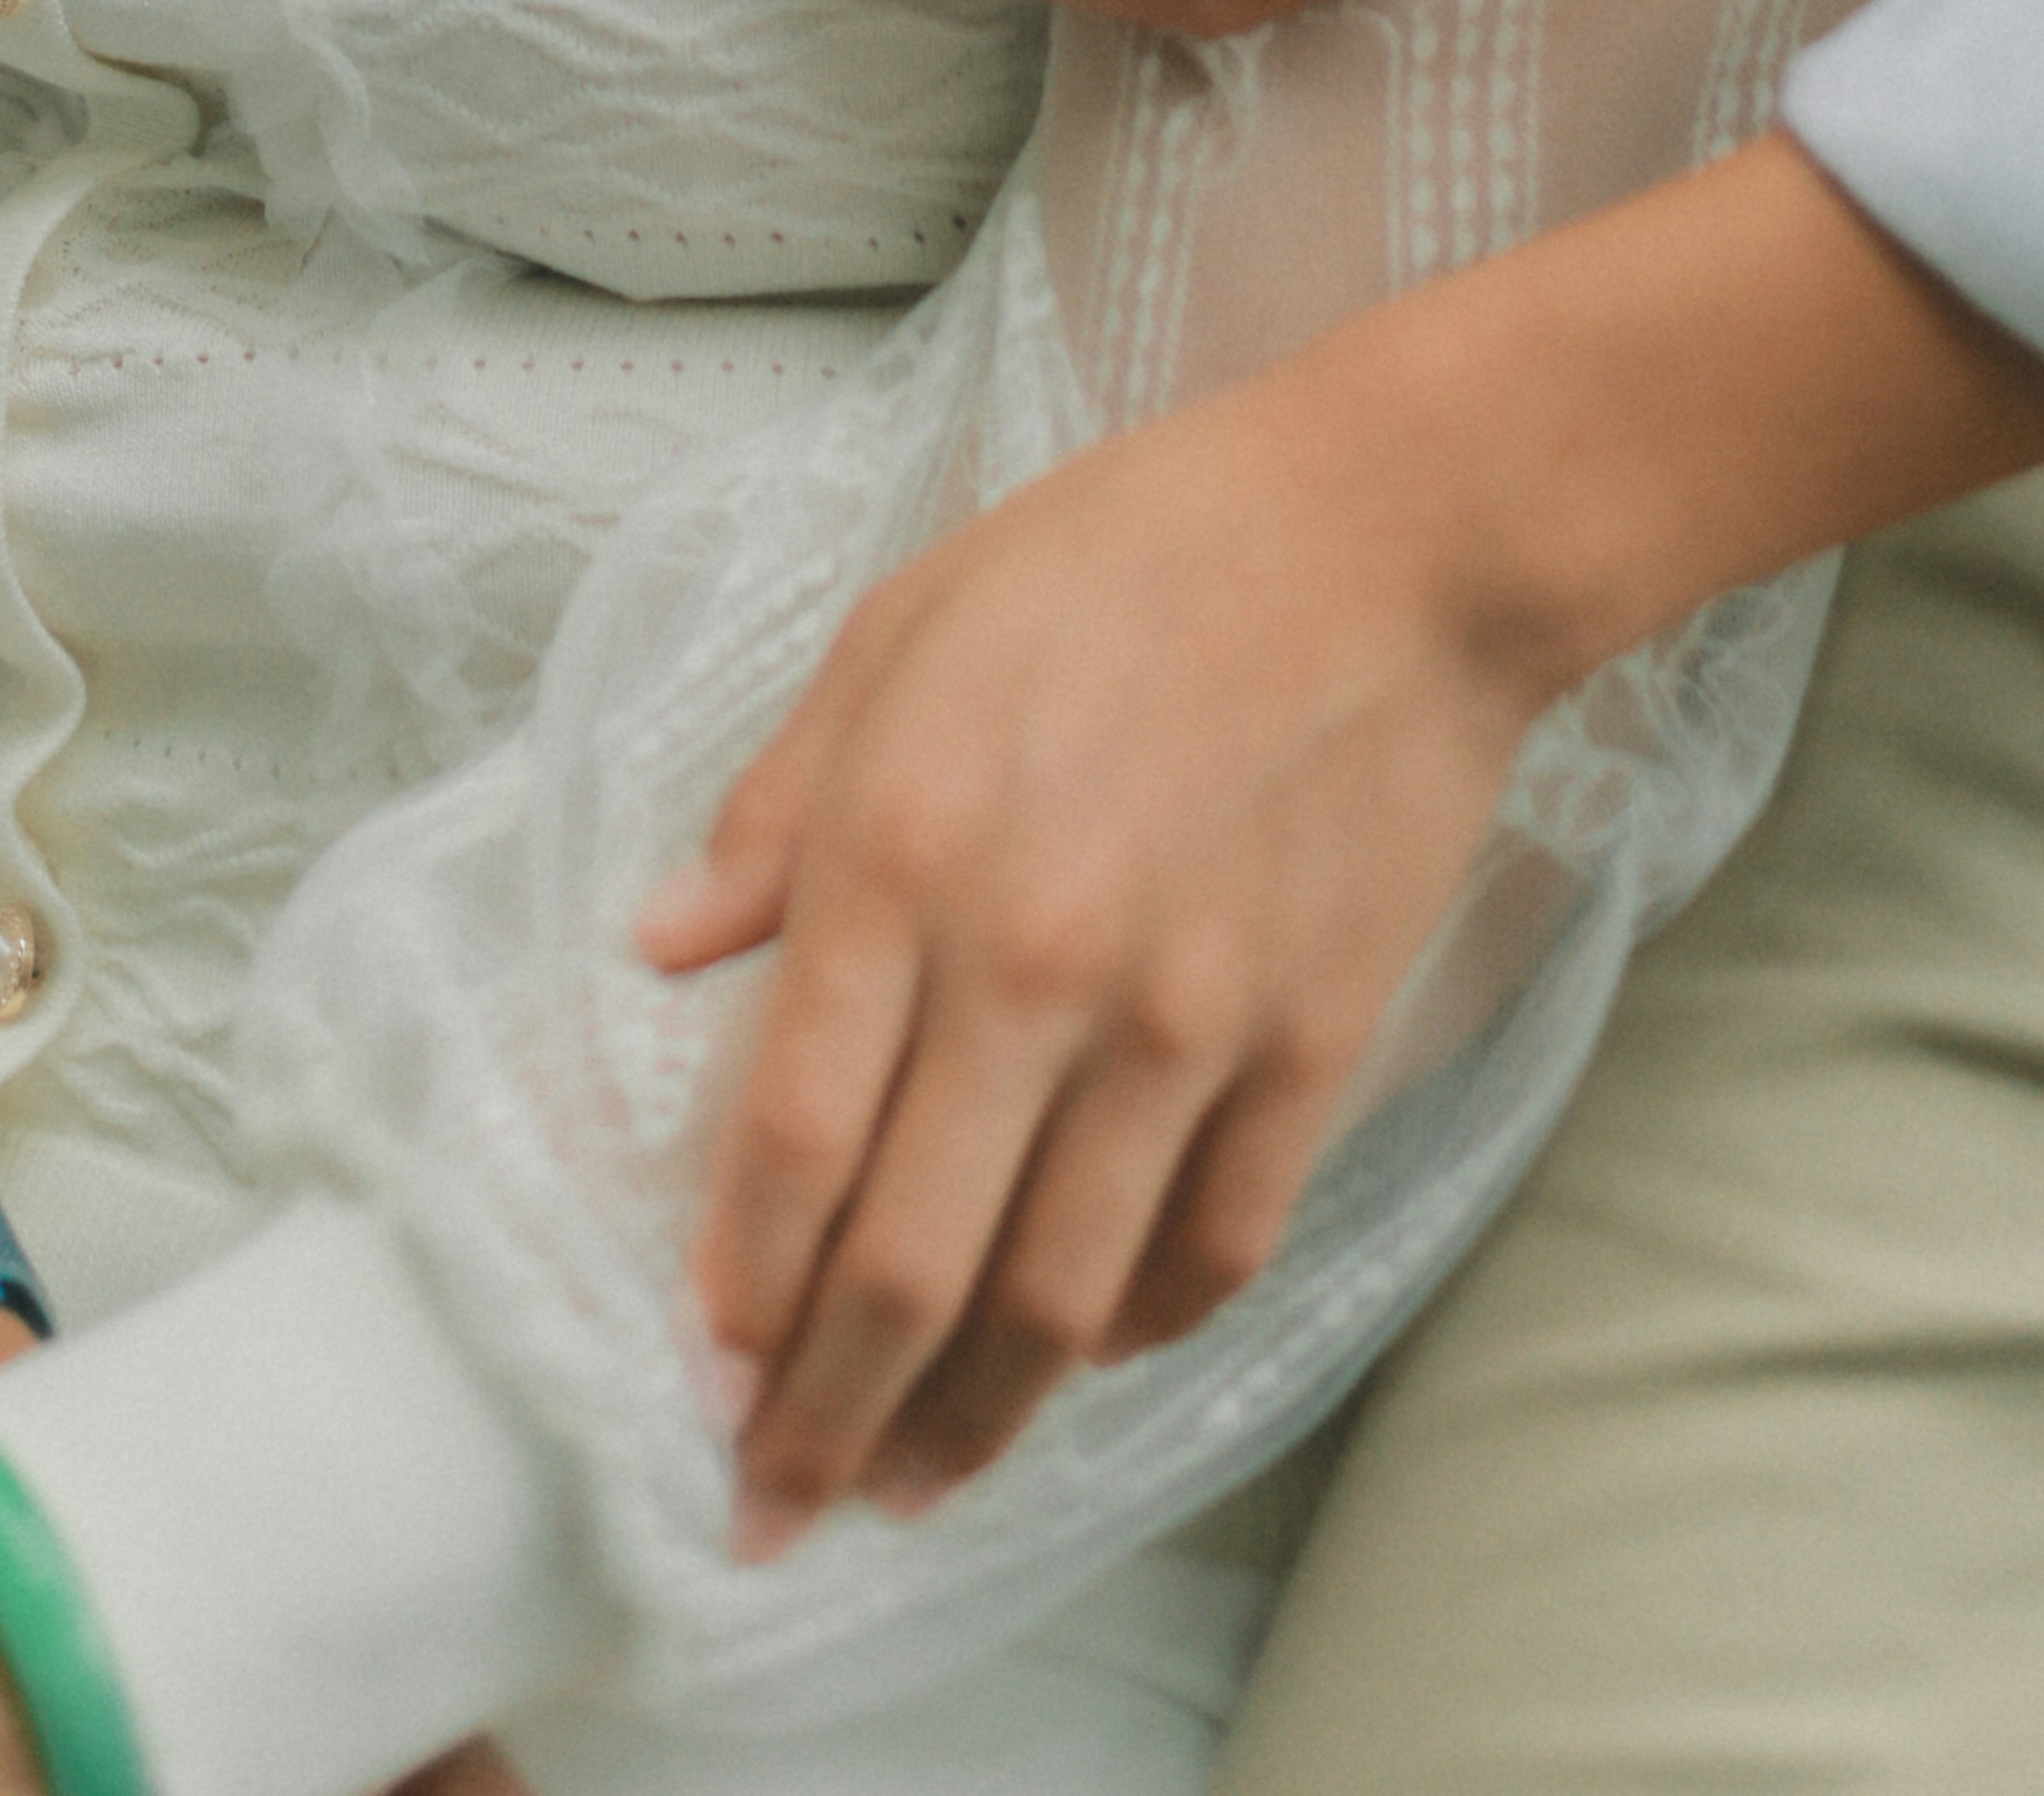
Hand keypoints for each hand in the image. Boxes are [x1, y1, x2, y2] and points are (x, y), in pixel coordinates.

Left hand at [648, 321, 1533, 1539]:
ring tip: (911, 1482)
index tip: (702, 1375)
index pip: (794, 1140)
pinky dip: (1139, 1332)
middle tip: (775, 1507)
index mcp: (904, 851)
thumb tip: (657, 945)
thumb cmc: (1124, 554)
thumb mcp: (902, 629)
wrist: (1387, 536)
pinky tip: (1083, 1354)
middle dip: (827, 1419)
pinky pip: (1211, 1250)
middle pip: (910, 1265)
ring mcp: (1183, 1024)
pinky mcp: (1308, 1049)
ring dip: (972, 1422)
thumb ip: (778, 807)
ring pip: (1059, 1302)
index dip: (741, 1290)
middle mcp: (1033, 965)